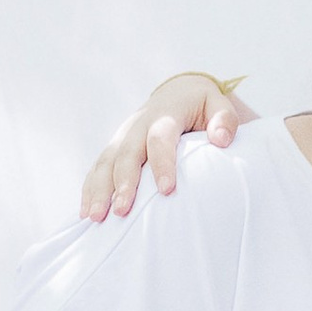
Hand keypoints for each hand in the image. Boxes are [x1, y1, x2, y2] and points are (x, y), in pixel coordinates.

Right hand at [82, 73, 247, 222]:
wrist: (178, 93)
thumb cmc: (203, 106)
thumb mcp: (218, 105)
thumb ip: (224, 119)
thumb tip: (220, 138)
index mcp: (165, 114)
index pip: (160, 138)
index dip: (162, 163)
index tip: (166, 190)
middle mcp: (138, 124)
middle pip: (126, 153)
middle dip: (122, 183)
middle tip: (121, 211)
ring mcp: (123, 136)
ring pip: (106, 162)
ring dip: (99, 190)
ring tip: (97, 218)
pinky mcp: (114, 147)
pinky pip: (97, 168)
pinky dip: (90, 189)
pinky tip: (87, 213)